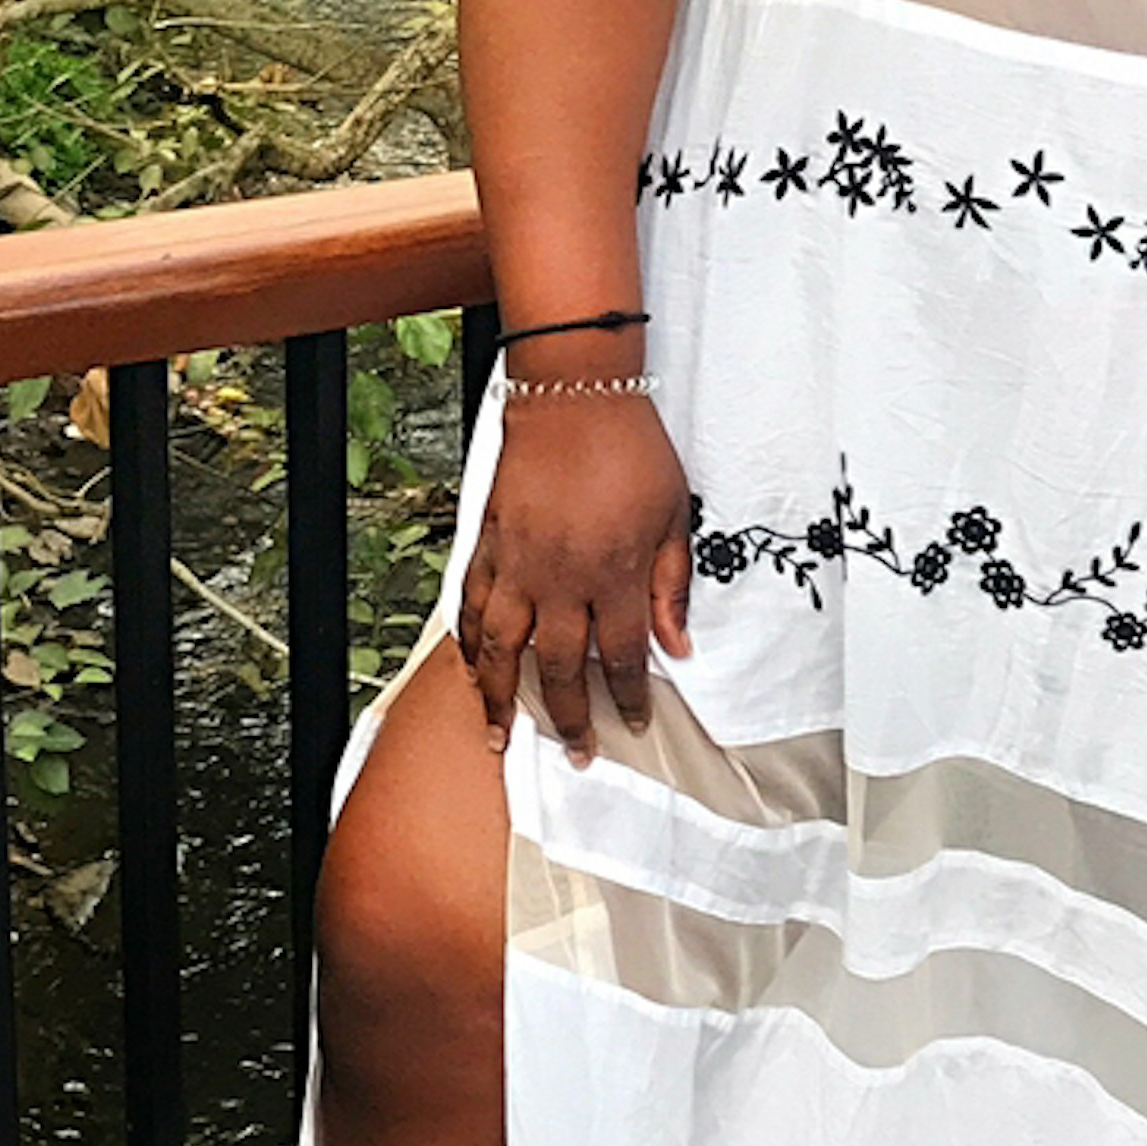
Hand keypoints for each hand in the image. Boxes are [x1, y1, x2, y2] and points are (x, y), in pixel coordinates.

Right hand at [457, 392, 695, 765]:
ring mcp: (519, 564)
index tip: (631, 723)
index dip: (627, 699)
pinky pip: (473, 602)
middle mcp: (562, 579)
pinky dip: (468, 639)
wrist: (575, 393)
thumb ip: (672, 584)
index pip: (622, 658)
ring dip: (500, 697)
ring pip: (502, 648)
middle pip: (559, 669)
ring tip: (501, 734)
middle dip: (569, 720)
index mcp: (614, 574)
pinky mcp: (491, 542)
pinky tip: (471, 664)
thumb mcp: (674, 515)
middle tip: (575, 752)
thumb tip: (679, 644)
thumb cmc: (630, 447)